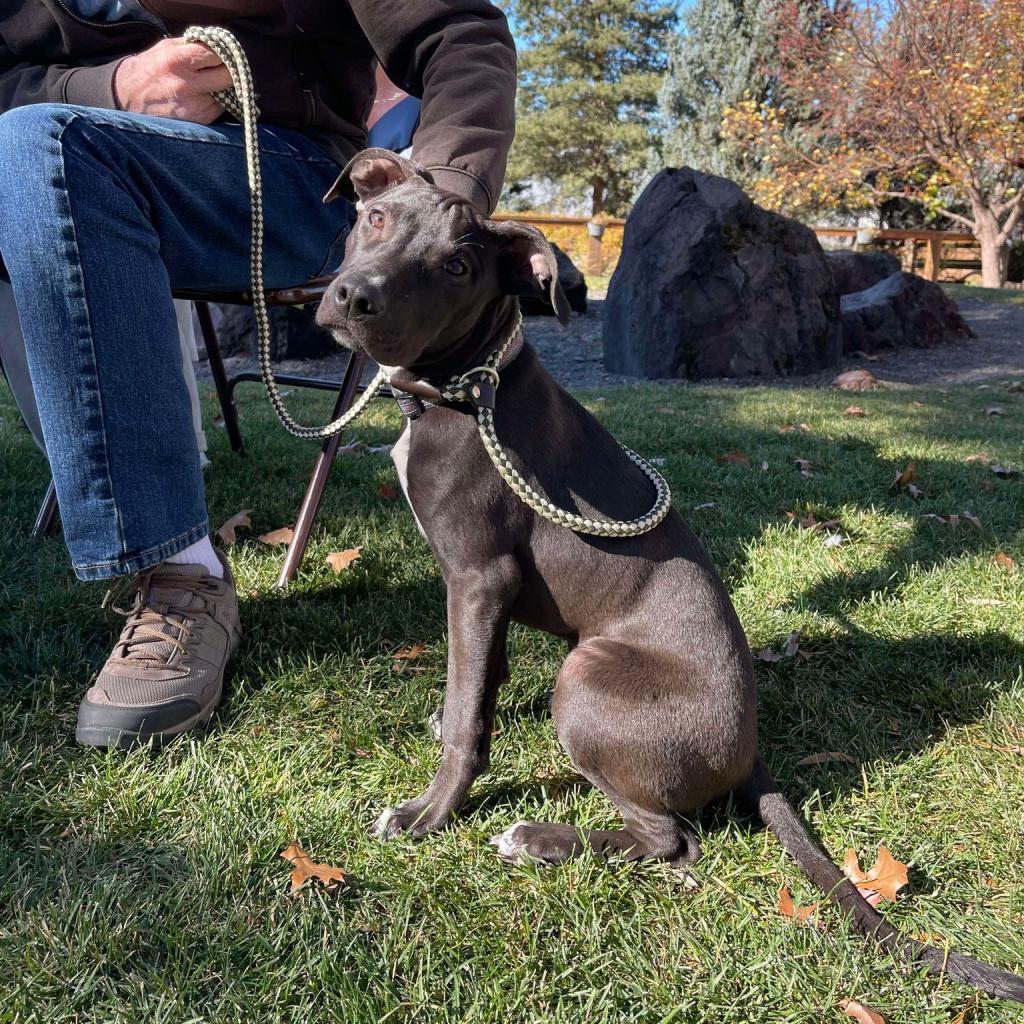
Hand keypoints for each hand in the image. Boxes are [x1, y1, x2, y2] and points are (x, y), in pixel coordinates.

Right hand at [114, 39, 231, 123]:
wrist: (129, 98)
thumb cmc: (151, 69)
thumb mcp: (165, 48)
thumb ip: (191, 45)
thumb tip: (216, 44)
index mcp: (177, 61)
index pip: (214, 54)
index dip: (223, 52)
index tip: (223, 53)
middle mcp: (187, 85)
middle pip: (227, 76)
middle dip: (229, 70)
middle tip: (224, 68)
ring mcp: (195, 105)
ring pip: (226, 93)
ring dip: (222, 88)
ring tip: (207, 84)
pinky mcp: (200, 120)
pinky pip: (219, 107)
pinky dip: (217, 101)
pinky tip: (203, 96)